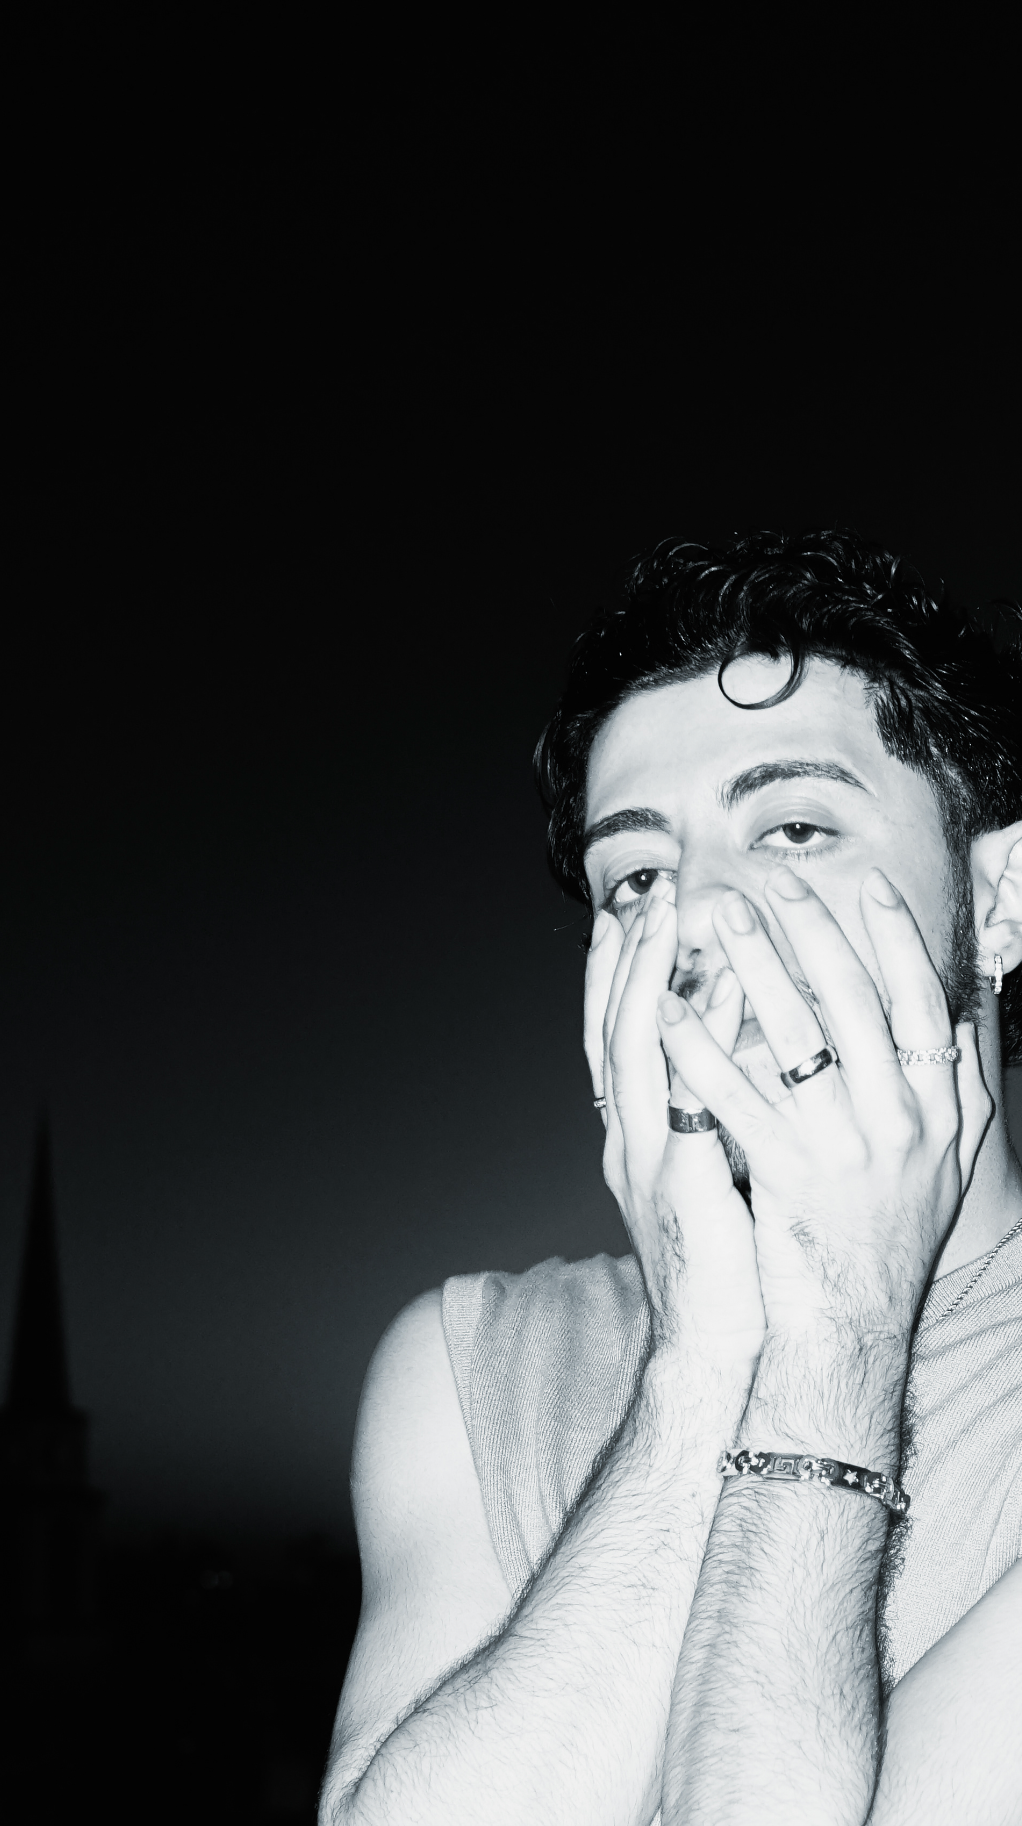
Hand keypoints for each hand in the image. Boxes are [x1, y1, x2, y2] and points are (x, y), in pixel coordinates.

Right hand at [585, 876, 766, 1371]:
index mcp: (629, 1137)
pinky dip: (703, 1037)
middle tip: (644, 897)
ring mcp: (646, 1160)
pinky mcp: (682, 1183)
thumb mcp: (704, 1177)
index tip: (621, 919)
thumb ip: (705, 1116)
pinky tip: (724, 993)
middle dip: (627, 960)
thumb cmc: (723, 1264)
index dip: (612, 978)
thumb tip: (734, 1049)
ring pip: (635, 1051)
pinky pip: (689, 1095)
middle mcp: (625, 1139)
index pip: (609, 1041)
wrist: (711, 1346)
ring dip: (651, 978)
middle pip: (611, 1030)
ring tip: (671, 921)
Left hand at [654, 865, 992, 1340]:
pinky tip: (669, 1010)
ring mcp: (844, 1148)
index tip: (869, 885)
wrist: (854, 1326)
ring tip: (719, 920)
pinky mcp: (788, 1174)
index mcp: (938, 1109)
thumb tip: (961, 1018)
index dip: (897, 939)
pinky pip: (736, 1096)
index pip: (921, 1002)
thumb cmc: (892, 1241)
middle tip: (773, 882)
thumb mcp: (950, 1164)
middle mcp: (900, 1121)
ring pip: (794, 1037)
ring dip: (752, 969)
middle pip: (854, 1004)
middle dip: (811, 932)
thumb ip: (957, 1089)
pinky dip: (700, 1048)